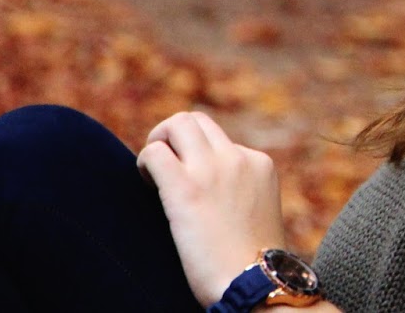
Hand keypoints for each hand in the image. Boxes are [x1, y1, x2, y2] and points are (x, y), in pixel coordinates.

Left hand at [137, 110, 286, 306]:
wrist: (255, 283)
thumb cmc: (252, 264)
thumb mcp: (257, 215)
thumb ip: (239, 194)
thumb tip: (208, 193)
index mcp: (259, 165)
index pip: (220, 141)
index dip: (196, 159)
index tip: (189, 186)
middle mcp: (239, 158)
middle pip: (196, 121)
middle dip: (172, 137)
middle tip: (161, 167)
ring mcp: (214, 169)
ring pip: (178, 123)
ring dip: (157, 141)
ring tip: (151, 173)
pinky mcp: (186, 187)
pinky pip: (155, 153)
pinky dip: (145, 162)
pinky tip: (146, 185)